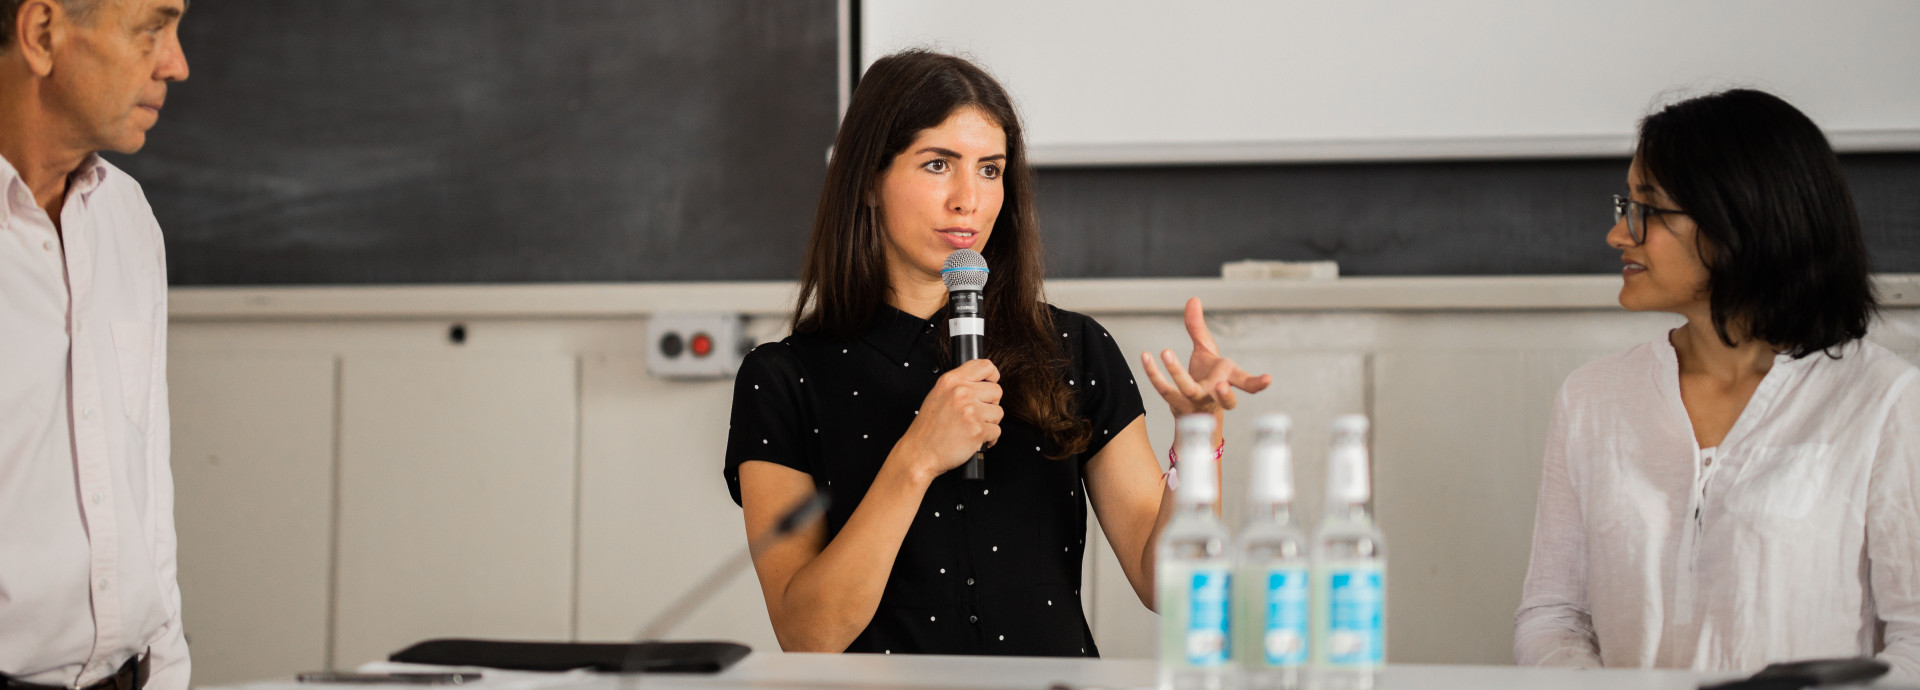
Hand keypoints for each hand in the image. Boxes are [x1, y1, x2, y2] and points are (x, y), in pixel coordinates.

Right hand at [892, 358, 1002, 480]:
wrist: (919, 453)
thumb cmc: (927, 429)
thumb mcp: (937, 395)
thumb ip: (958, 385)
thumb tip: (981, 383)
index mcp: (951, 381)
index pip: (985, 366)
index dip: (993, 376)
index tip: (992, 382)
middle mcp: (961, 393)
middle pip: (997, 391)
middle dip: (990, 404)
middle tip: (977, 413)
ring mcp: (970, 411)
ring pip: (998, 412)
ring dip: (989, 422)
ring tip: (972, 427)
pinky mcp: (978, 429)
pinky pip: (996, 431)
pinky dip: (989, 438)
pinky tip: (975, 439)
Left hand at [1140, 297, 1271, 415]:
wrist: (1190, 408)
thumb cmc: (1204, 378)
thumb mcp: (1204, 351)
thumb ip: (1197, 328)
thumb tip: (1192, 298)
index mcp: (1227, 381)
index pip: (1246, 384)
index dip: (1258, 383)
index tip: (1268, 379)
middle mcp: (1215, 396)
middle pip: (1223, 399)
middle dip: (1225, 395)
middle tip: (1222, 384)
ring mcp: (1195, 403)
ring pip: (1189, 391)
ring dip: (1178, 373)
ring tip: (1166, 351)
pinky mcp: (1175, 405)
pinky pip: (1163, 390)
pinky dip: (1153, 373)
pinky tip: (1145, 356)